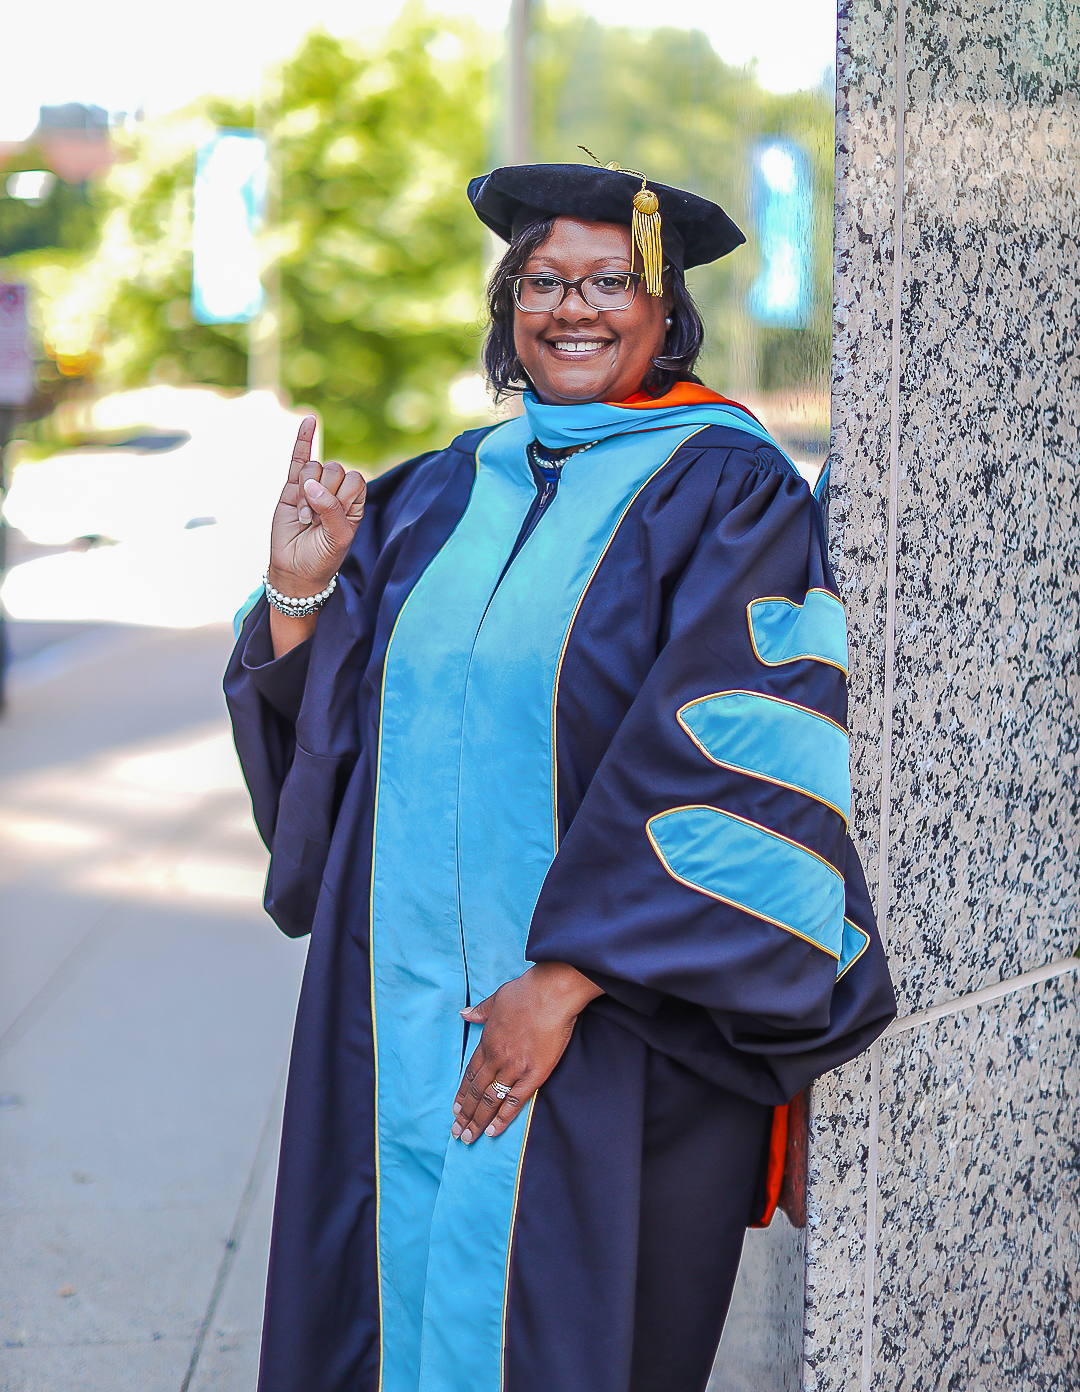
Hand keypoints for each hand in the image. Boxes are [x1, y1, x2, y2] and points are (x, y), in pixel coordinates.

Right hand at [269, 416, 365, 596]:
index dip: (344, 496)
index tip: (336, 519)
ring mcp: (312, 487)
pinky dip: (303, 439)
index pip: (355, 480)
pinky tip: (309, 421)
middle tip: (316, 523)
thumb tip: (311, 485)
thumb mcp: (338, 538)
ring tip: (305, 519)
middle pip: (334, 470)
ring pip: (313, 469)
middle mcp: (335, 491)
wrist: (295, 570)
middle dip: (324, 497)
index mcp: (354, 502)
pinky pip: (298, 459)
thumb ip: (331, 510)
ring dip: (307, 494)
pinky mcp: (291, 488)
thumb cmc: (323, 557)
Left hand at [451, 962, 602, 1143]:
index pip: (470, 1073)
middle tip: (457, 1133)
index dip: (462, 1094)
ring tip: (468, 1138)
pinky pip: (515, 1101)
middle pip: (476, 1091)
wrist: (551, 993)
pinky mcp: (534, 1073)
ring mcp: (514, 1067)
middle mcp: (496, 1057)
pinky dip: (503, 1118)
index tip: (455, 1110)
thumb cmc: (527, 991)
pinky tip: (493, 1131)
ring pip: (490, 1100)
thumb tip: (465, 1013)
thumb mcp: (497, 997)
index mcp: (487, 1040)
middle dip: (465, 1115)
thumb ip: (481, 1010)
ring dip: (478, 1121)